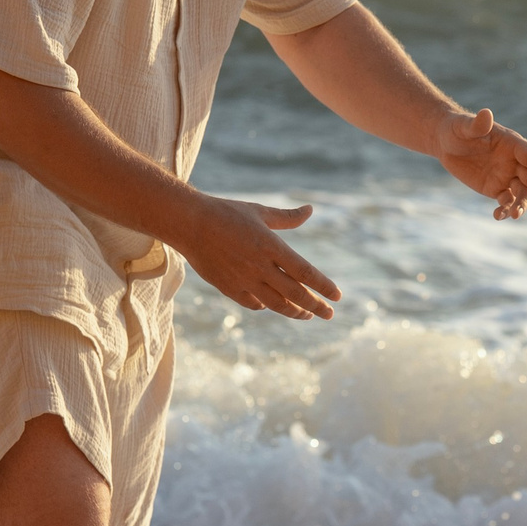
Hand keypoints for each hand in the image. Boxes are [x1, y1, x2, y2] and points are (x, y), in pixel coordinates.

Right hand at [180, 197, 341, 319]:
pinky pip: (254, 303)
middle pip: (295, 293)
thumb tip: (311, 210)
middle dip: (315, 306)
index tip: (337, 296)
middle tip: (329, 314)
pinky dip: (267, 306)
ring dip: (295, 312)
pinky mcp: (229, 288)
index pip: (305, 272)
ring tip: (307, 316)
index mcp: (271, 246)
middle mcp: (260, 266)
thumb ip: (288, 217)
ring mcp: (244, 280)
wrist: (189, 224)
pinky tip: (274, 305)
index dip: (323, 286)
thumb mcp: (260, 212)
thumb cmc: (226, 213)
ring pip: (276, 304)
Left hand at [435, 108, 526, 219]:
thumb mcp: (464, 126)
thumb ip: (477, 124)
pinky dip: (504, 210)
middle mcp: (514, 161)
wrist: (446, 142)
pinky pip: (505, 202)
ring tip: (514, 215)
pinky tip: (498, 216)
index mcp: (512, 144)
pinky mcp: (496, 188)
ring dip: (521, 205)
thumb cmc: (457, 129)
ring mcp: (506, 176)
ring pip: (521, 193)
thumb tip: (486, 114)